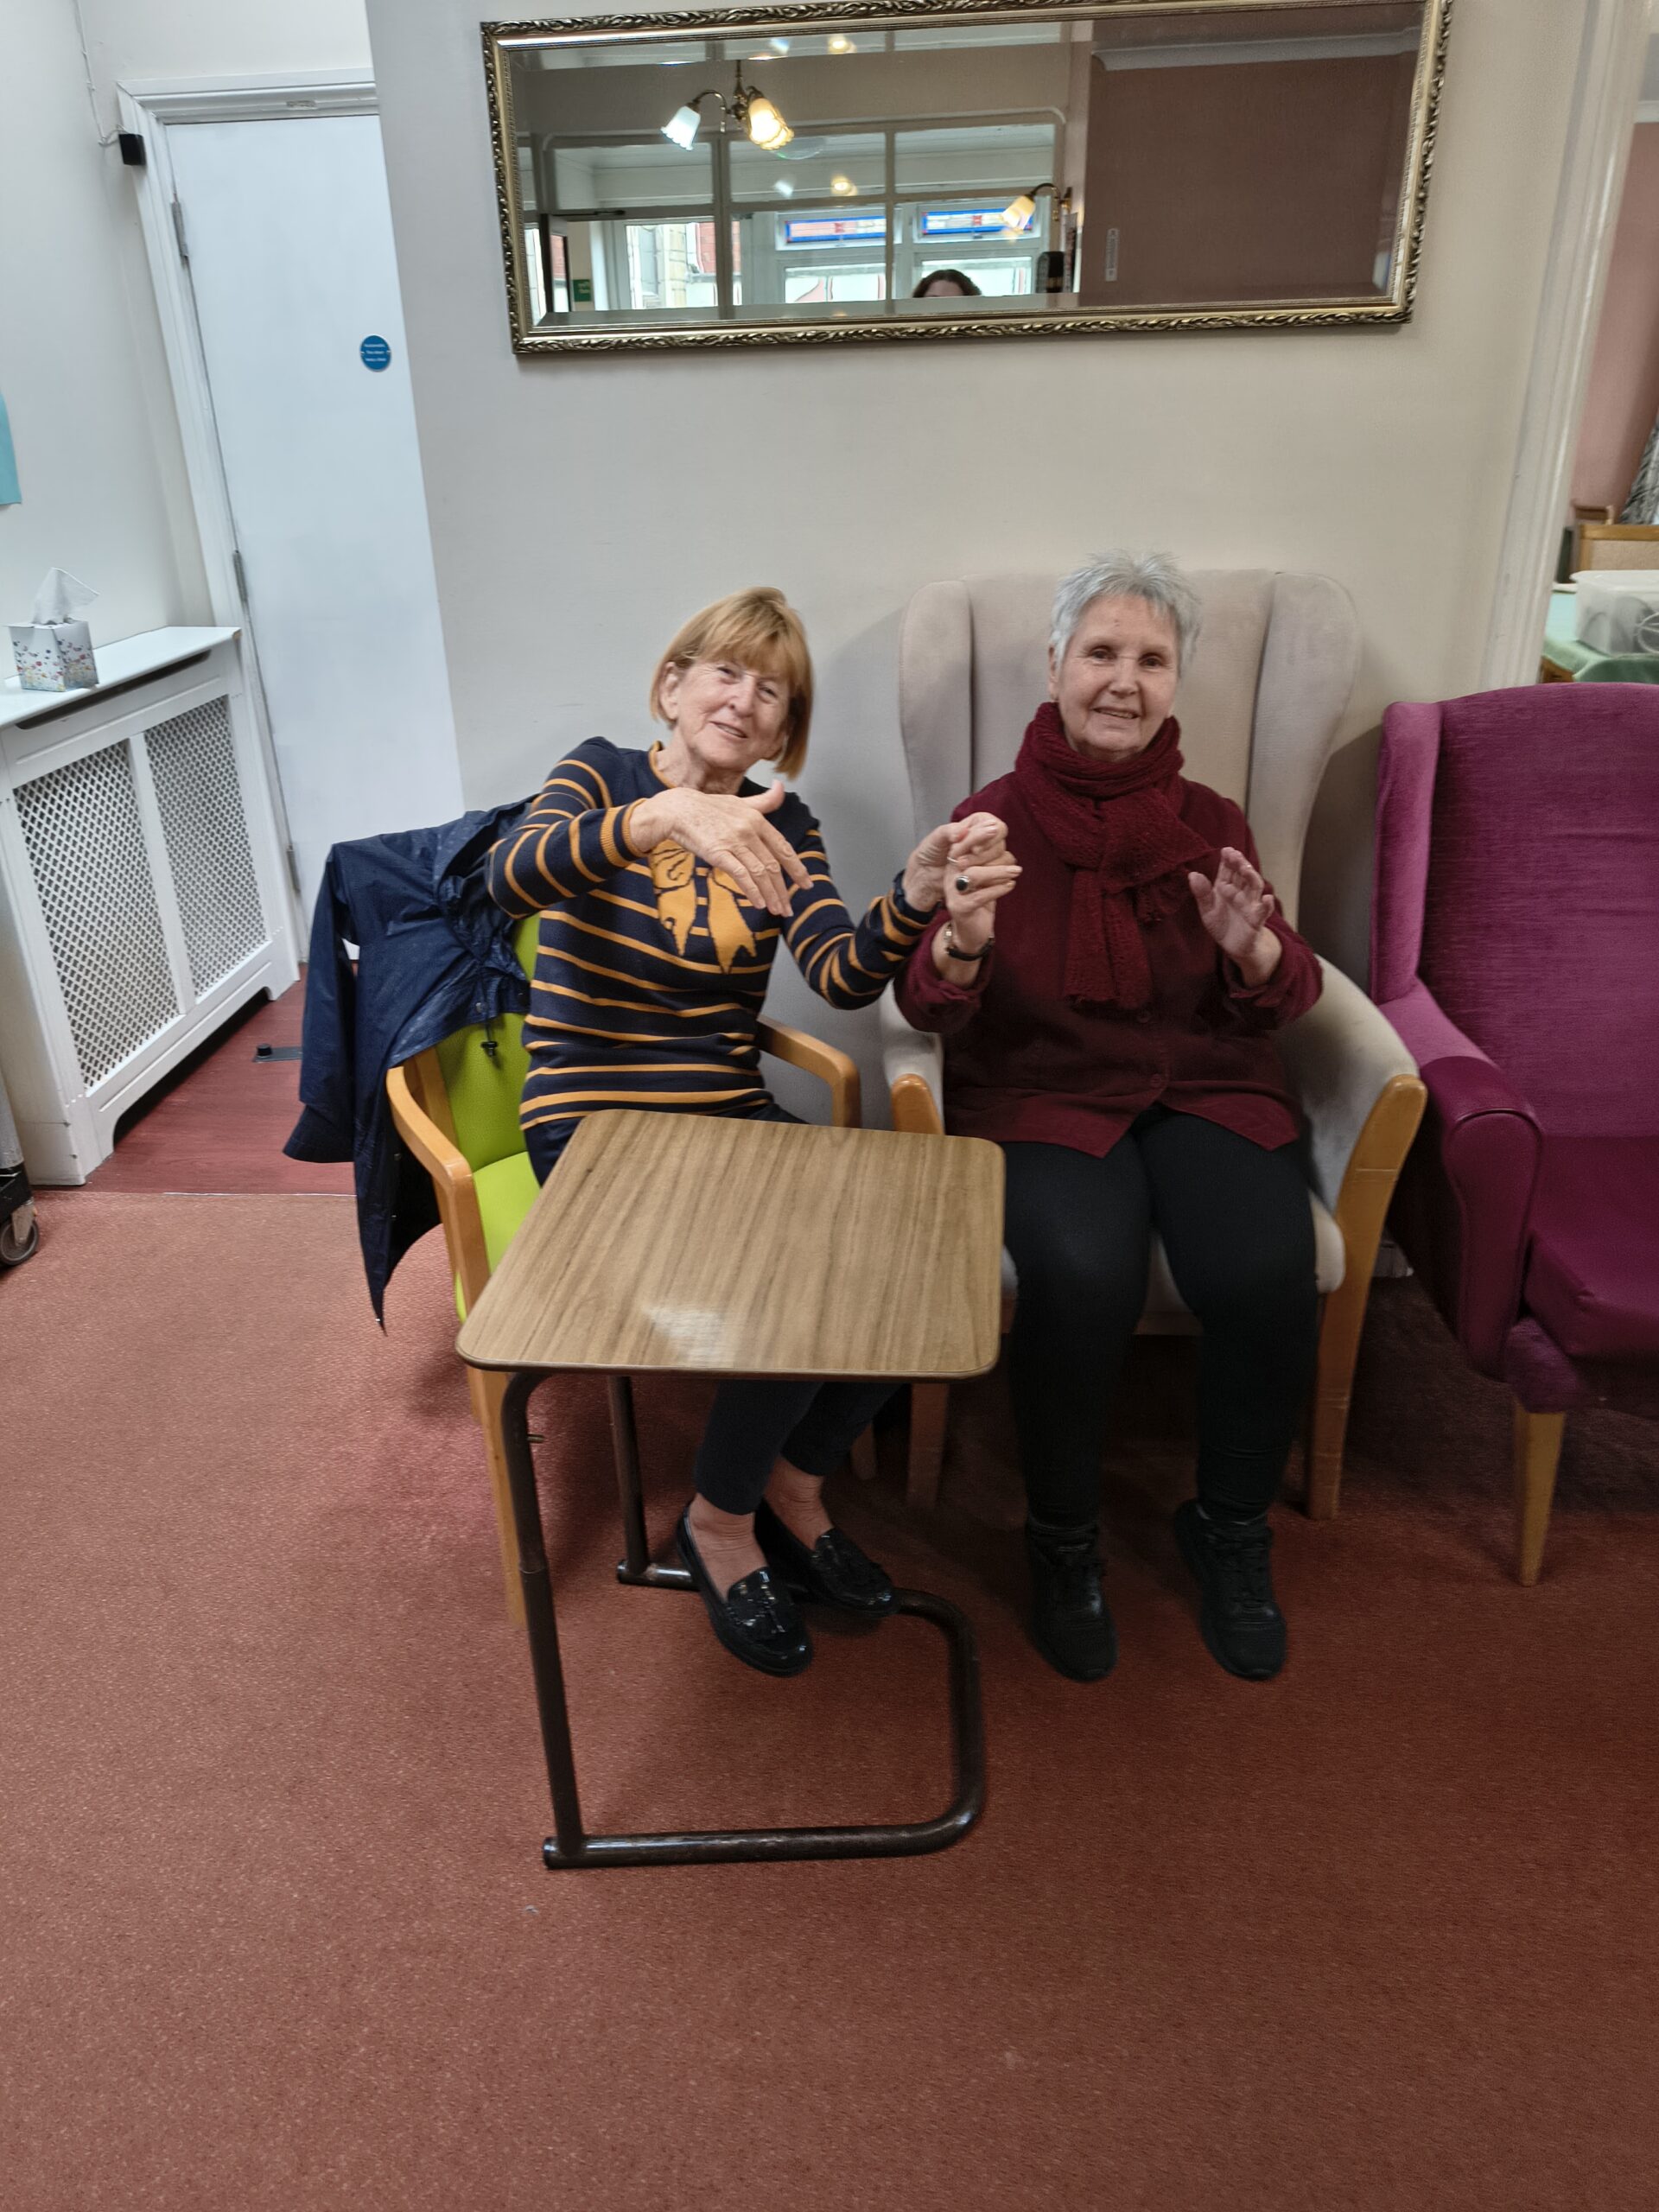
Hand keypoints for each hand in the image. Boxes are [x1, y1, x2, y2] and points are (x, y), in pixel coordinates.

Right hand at [628, 781, 810, 917]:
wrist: (677, 809)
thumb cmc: (707, 808)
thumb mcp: (739, 801)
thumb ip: (763, 801)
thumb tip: (781, 787)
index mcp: (756, 819)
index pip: (783, 848)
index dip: (796, 868)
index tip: (805, 884)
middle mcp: (749, 830)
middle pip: (773, 865)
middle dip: (783, 890)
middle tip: (788, 908)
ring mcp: (733, 841)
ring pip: (760, 873)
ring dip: (770, 895)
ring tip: (776, 910)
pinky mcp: (718, 852)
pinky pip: (740, 875)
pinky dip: (752, 891)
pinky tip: (758, 903)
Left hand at [903, 811, 1007, 910]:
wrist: (925, 875)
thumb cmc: (930, 853)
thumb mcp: (935, 839)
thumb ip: (950, 831)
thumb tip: (963, 832)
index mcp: (977, 824)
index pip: (995, 827)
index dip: (987, 838)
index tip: (974, 849)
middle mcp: (986, 839)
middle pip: (1000, 845)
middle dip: (981, 855)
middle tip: (960, 861)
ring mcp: (989, 857)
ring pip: (1003, 860)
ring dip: (984, 867)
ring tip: (961, 870)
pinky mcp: (989, 874)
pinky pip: (1001, 875)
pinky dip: (988, 878)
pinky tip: (971, 880)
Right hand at [932, 821, 1019, 976]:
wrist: (971, 933)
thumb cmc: (981, 901)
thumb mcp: (985, 876)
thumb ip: (988, 859)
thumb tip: (1003, 840)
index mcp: (954, 865)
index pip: (962, 843)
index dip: (978, 834)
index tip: (996, 827)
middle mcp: (950, 876)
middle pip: (965, 855)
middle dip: (987, 848)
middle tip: (1008, 846)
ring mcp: (953, 893)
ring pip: (974, 875)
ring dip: (998, 871)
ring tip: (1016, 871)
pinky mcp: (961, 909)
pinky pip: (980, 896)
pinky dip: (998, 890)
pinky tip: (1011, 886)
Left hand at [1187, 846, 1281, 983]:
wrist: (1233, 946)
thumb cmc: (1222, 924)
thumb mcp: (1207, 910)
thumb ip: (1201, 893)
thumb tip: (1192, 874)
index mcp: (1227, 887)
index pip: (1228, 870)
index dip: (1228, 860)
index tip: (1226, 850)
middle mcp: (1241, 892)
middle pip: (1243, 874)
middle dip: (1240, 864)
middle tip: (1234, 855)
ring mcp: (1250, 904)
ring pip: (1255, 887)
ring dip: (1251, 876)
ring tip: (1246, 868)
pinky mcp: (1257, 919)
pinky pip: (1264, 911)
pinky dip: (1267, 905)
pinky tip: (1267, 898)